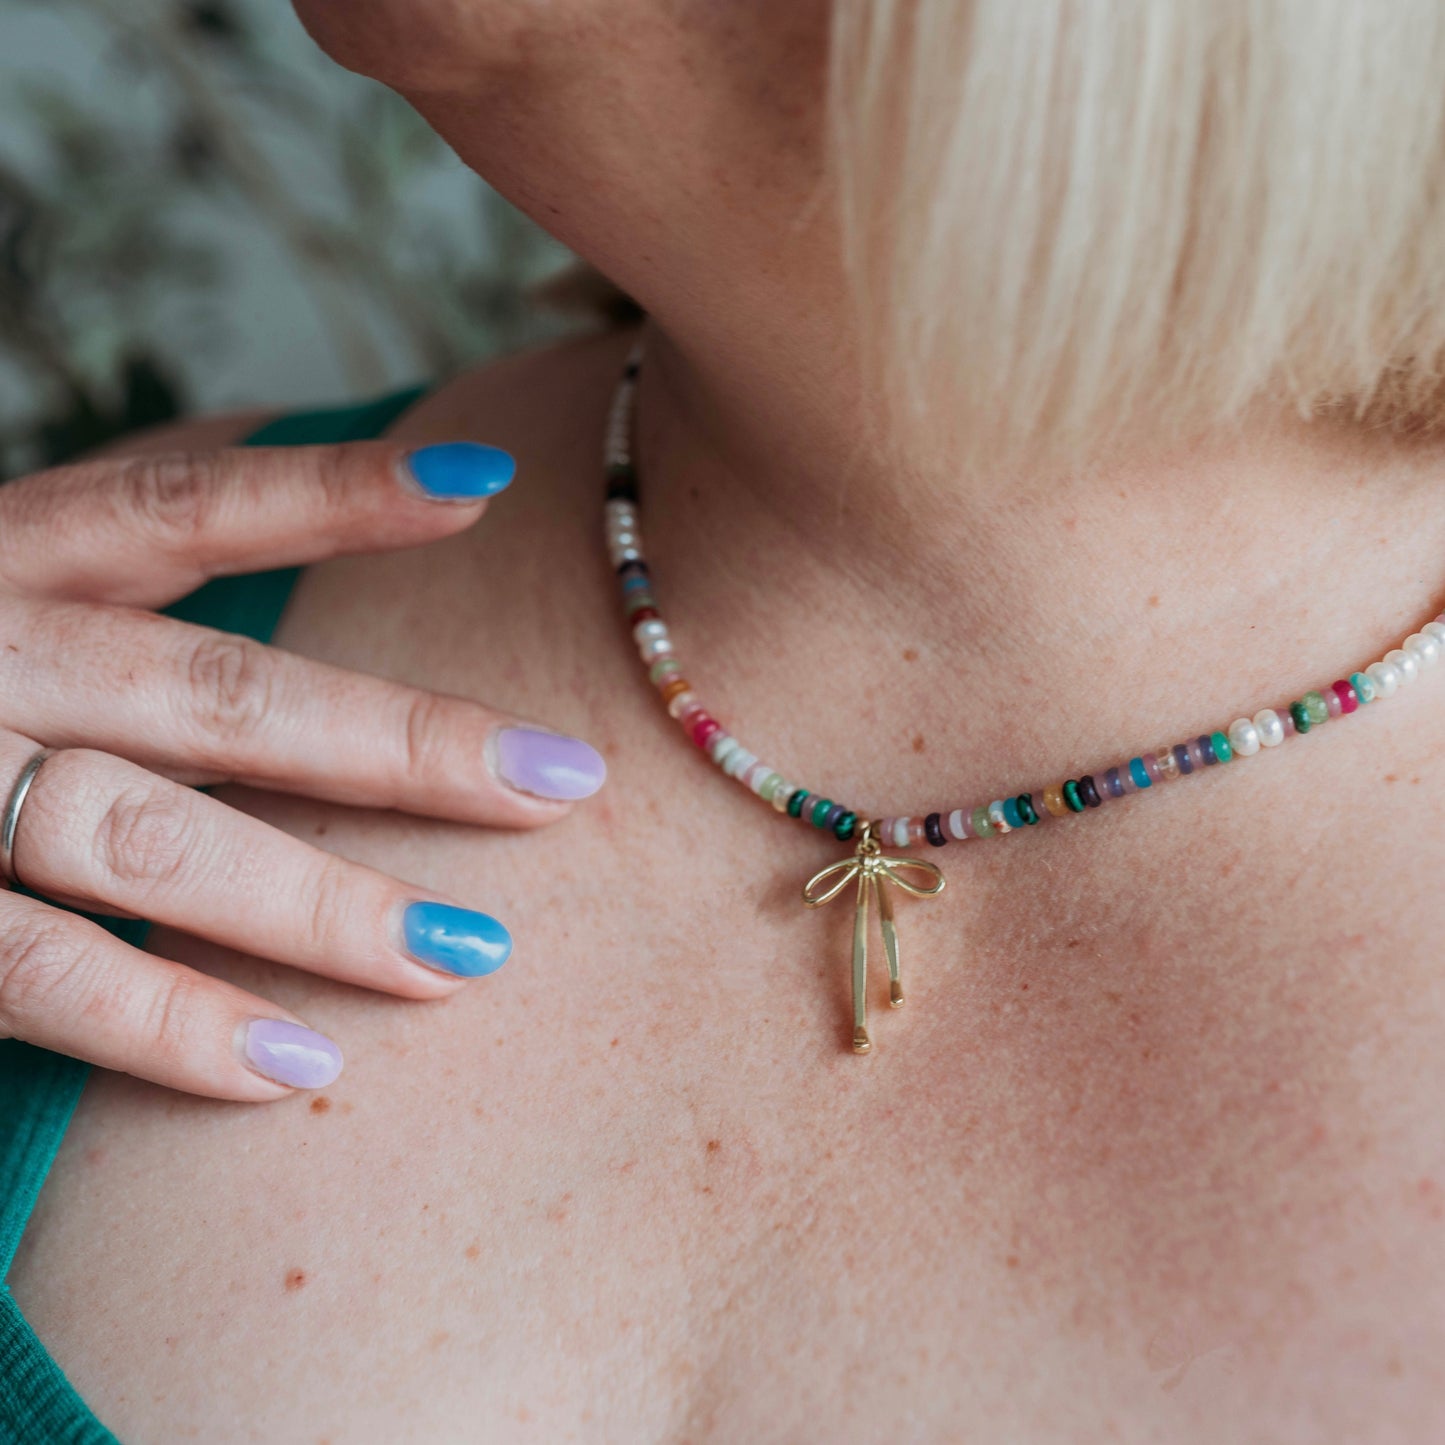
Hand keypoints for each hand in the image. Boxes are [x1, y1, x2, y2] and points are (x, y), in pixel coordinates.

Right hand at [0, 440, 605, 1099]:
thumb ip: (106, 551)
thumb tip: (269, 466)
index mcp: (1, 555)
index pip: (184, 502)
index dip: (330, 490)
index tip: (481, 485)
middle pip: (218, 695)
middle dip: (401, 746)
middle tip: (559, 782)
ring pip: (149, 844)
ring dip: (319, 906)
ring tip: (466, 957)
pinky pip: (38, 979)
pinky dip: (170, 1026)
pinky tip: (301, 1068)